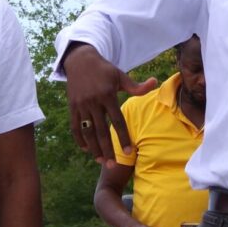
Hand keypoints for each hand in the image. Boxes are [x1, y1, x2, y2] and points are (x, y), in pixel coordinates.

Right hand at [62, 42, 157, 162]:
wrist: (80, 60)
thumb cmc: (104, 70)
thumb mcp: (120, 76)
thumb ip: (136, 86)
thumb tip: (155, 83)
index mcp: (107, 95)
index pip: (117, 121)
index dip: (123, 137)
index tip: (129, 151)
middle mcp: (93, 102)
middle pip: (101, 131)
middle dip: (107, 150)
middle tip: (112, 166)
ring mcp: (81, 105)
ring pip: (87, 131)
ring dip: (93, 148)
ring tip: (100, 161)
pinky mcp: (72, 106)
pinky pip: (74, 126)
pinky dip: (79, 139)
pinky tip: (86, 149)